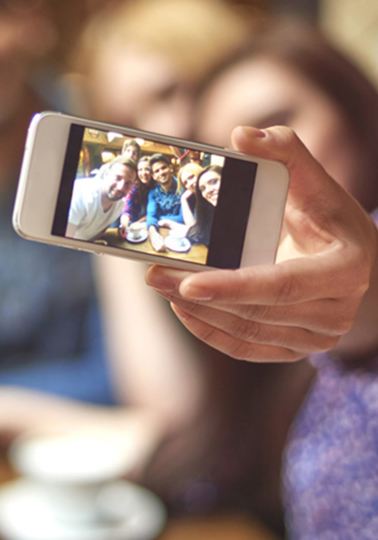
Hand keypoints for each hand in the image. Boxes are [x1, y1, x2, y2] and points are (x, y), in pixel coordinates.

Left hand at [146, 126, 376, 361]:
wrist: (352, 262)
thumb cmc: (331, 220)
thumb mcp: (316, 182)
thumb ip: (284, 152)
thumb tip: (241, 135)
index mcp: (344, 270)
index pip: (283, 285)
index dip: (234, 286)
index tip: (186, 282)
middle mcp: (334, 312)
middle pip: (256, 312)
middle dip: (200, 297)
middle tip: (155, 275)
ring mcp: (315, 337)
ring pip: (247, 332)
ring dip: (199, 312)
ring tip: (162, 285)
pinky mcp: (295, 348)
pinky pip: (247, 348)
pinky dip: (211, 331)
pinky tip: (184, 309)